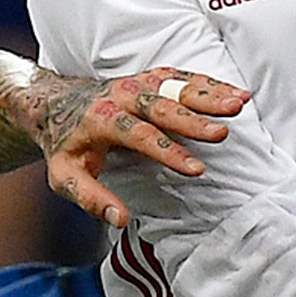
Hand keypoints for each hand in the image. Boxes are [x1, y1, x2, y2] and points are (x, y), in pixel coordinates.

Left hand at [32, 68, 249, 229]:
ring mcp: (137, 84)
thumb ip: (90, 197)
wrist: (55, 103)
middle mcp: (120, 96)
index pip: (138, 135)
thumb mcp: (64, 175)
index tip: (197, 169)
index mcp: (100, 119)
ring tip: (240, 103)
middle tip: (222, 132)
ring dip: (208, 94)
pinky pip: (181, 78)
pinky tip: (235, 93)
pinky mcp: (150, 79)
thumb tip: (120, 218)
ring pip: (175, 86)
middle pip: (160, 106)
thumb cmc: (64, 145)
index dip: (167, 151)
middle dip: (192, 118)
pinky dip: (209, 84)